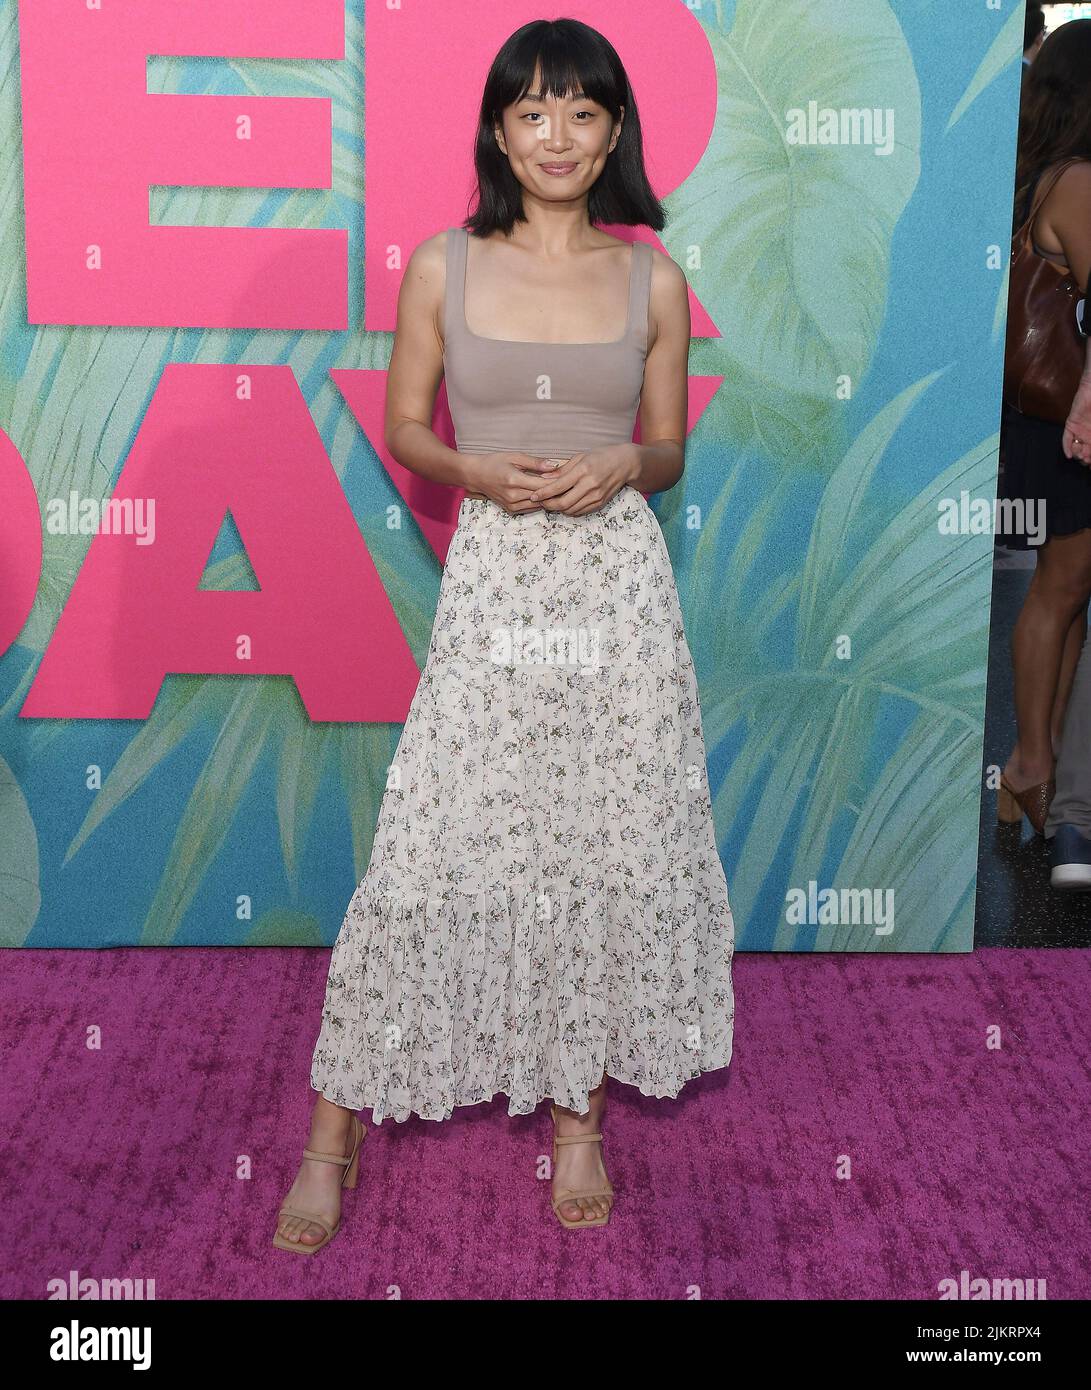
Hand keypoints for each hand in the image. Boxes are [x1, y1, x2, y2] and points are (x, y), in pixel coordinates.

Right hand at [462, 452, 568, 513]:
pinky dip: (539, 502)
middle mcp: (513, 496)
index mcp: (514, 480)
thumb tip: (555, 465)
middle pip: (542, 496)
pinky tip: (546, 495)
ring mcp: (512, 505)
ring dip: (549, 498)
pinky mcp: (511, 510)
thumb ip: (535, 463)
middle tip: (568, 483)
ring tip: (560, 490)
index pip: (542, 484)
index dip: (557, 481)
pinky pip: (531, 508)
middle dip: (556, 490)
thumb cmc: (494, 462)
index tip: (568, 476)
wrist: (475, 476)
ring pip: (538, 504)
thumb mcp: (514, 457)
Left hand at [523, 445, 637, 516]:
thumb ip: (562, 470)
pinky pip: (580, 512)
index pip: (558, 486)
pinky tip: (564, 504)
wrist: (625, 463)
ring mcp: (596, 496)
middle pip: (563, 503)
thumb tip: (543, 478)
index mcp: (583, 471)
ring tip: (550, 503)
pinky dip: (569, 510)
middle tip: (540, 502)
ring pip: (571, 510)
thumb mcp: (580, 457)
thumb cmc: (601, 456)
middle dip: (549, 505)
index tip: (533, 495)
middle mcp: (590, 485)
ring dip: (558, 509)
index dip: (543, 493)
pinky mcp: (600, 503)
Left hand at [1063, 378, 1090, 466]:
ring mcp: (1080, 430)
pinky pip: (1066, 438)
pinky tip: (1069, 455)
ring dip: (1078, 455)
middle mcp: (1089, 434)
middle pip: (1085, 452)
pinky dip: (1067, 447)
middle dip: (1087, 458)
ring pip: (1076, 447)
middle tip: (1088, 461)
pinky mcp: (1072, 424)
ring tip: (1082, 456)